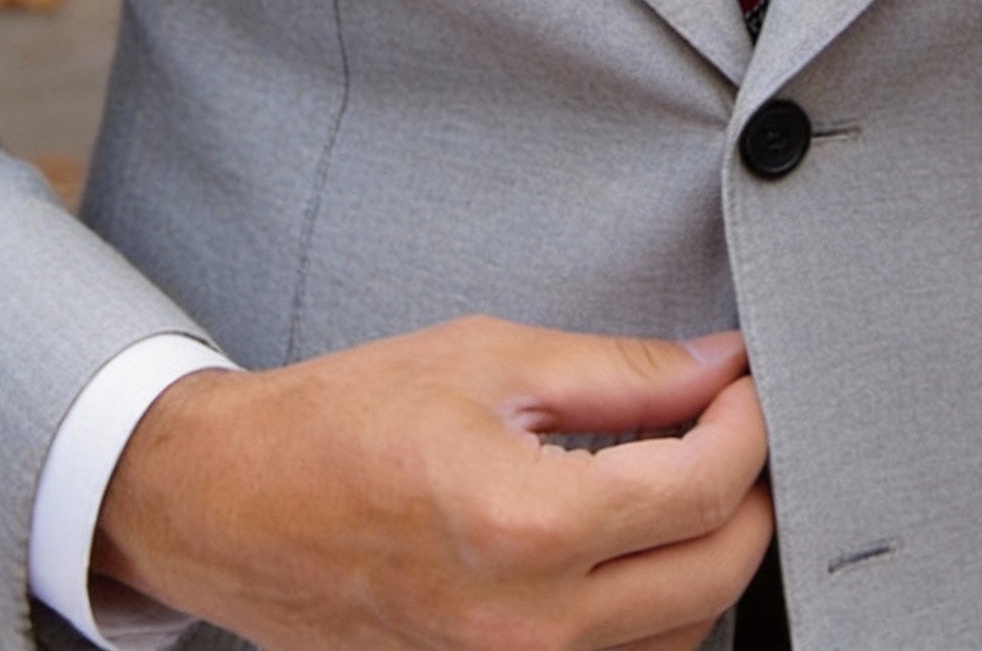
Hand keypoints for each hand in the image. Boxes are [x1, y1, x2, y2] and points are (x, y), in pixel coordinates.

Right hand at [94, 317, 772, 650]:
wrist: (233, 504)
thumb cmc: (342, 421)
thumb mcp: (489, 360)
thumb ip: (621, 371)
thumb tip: (718, 365)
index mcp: (523, 525)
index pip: (703, 487)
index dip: (748, 423)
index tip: (744, 383)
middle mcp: (526, 628)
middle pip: (715, 574)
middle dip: (748, 491)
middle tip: (730, 425)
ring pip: (680, 637)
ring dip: (708, 557)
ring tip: (684, 479)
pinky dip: (656, 611)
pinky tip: (636, 546)